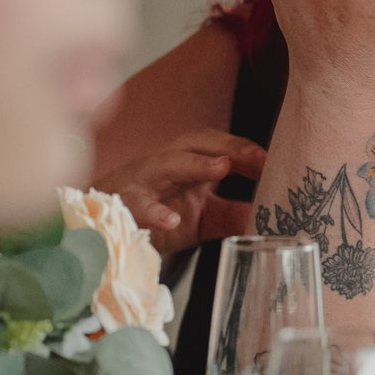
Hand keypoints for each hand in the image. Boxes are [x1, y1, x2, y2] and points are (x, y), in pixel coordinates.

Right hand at [93, 128, 265, 256]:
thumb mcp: (202, 218)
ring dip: (194, 164)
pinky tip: (171, 220)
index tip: (272, 162)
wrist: (101, 230)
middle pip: (194, 144)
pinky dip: (153, 211)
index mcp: (185, 162)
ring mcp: (140, 182)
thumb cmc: (156, 214)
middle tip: (254, 158)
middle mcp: (163, 164)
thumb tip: (271, 218)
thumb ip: (233, 215)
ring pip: (165, 163)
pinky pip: (136, 204)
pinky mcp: (120, 206)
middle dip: (226, 146)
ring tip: (220, 168)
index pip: (217, 145)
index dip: (243, 149)